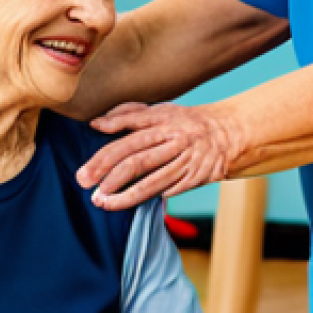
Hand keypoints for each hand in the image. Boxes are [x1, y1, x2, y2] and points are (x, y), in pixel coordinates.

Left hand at [77, 101, 243, 209]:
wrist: (227, 132)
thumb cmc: (186, 121)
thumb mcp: (162, 109)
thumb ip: (130, 113)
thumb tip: (98, 122)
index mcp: (164, 118)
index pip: (131, 127)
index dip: (109, 139)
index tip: (88, 156)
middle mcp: (174, 138)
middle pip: (136, 157)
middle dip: (107, 172)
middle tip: (84, 182)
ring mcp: (185, 159)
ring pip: (150, 180)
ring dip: (123, 194)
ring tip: (102, 202)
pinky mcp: (194, 177)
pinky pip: (168, 190)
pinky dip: (148, 197)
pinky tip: (128, 202)